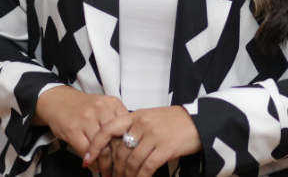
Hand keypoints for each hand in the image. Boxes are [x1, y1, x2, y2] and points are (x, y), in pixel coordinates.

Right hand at [33, 85, 127, 167]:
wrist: (58, 100)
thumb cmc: (84, 107)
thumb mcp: (104, 108)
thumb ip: (117, 122)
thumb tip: (129, 147)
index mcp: (113, 103)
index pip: (127, 129)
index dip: (129, 148)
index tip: (127, 158)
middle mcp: (101, 109)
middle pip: (115, 140)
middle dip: (117, 159)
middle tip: (117, 169)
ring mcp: (86, 118)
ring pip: (102, 148)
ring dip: (104, 165)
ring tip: (105, 171)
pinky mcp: (73, 129)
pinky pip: (87, 151)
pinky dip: (92, 163)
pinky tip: (92, 165)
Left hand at [86, 106, 200, 176]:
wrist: (200, 121)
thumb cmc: (174, 122)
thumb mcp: (151, 118)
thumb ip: (134, 129)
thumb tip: (116, 148)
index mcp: (135, 115)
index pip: (107, 129)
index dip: (95, 145)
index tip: (87, 159)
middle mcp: (142, 124)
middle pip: (119, 151)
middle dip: (113, 169)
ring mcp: (154, 135)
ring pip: (131, 162)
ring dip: (126, 176)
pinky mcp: (165, 148)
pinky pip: (147, 168)